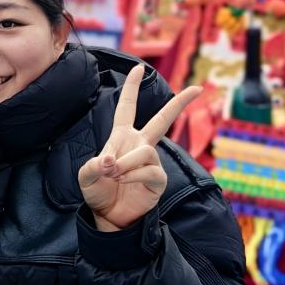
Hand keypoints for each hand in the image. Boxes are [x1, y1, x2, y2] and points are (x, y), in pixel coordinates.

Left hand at [78, 65, 200, 231]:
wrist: (108, 217)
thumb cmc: (98, 191)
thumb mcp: (86, 175)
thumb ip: (93, 165)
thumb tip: (111, 161)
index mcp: (122, 137)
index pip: (127, 108)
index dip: (131, 88)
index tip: (138, 68)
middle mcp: (141, 144)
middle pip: (163, 119)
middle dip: (180, 103)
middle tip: (198, 88)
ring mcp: (152, 161)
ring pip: (145, 152)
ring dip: (125, 163)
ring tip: (113, 174)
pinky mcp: (158, 179)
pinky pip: (150, 170)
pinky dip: (132, 175)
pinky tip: (124, 181)